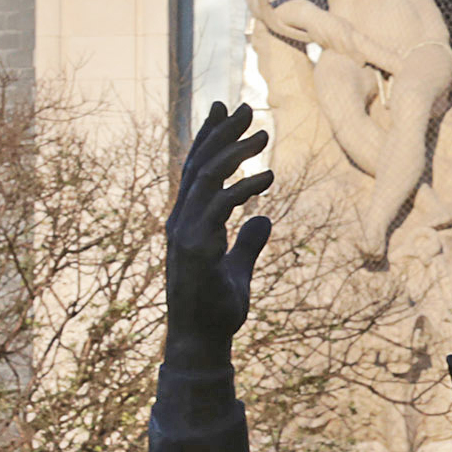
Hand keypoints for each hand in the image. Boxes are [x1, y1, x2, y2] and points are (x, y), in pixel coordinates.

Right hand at [166, 103, 274, 370]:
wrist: (202, 343)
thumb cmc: (217, 311)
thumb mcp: (239, 271)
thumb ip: (248, 244)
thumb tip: (264, 220)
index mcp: (188, 221)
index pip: (197, 169)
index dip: (210, 138)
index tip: (227, 111)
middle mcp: (182, 220)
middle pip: (200, 164)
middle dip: (223, 132)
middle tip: (248, 108)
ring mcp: (185, 233)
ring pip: (209, 179)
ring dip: (236, 152)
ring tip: (264, 134)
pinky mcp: (196, 248)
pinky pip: (220, 207)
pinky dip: (244, 189)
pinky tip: (269, 178)